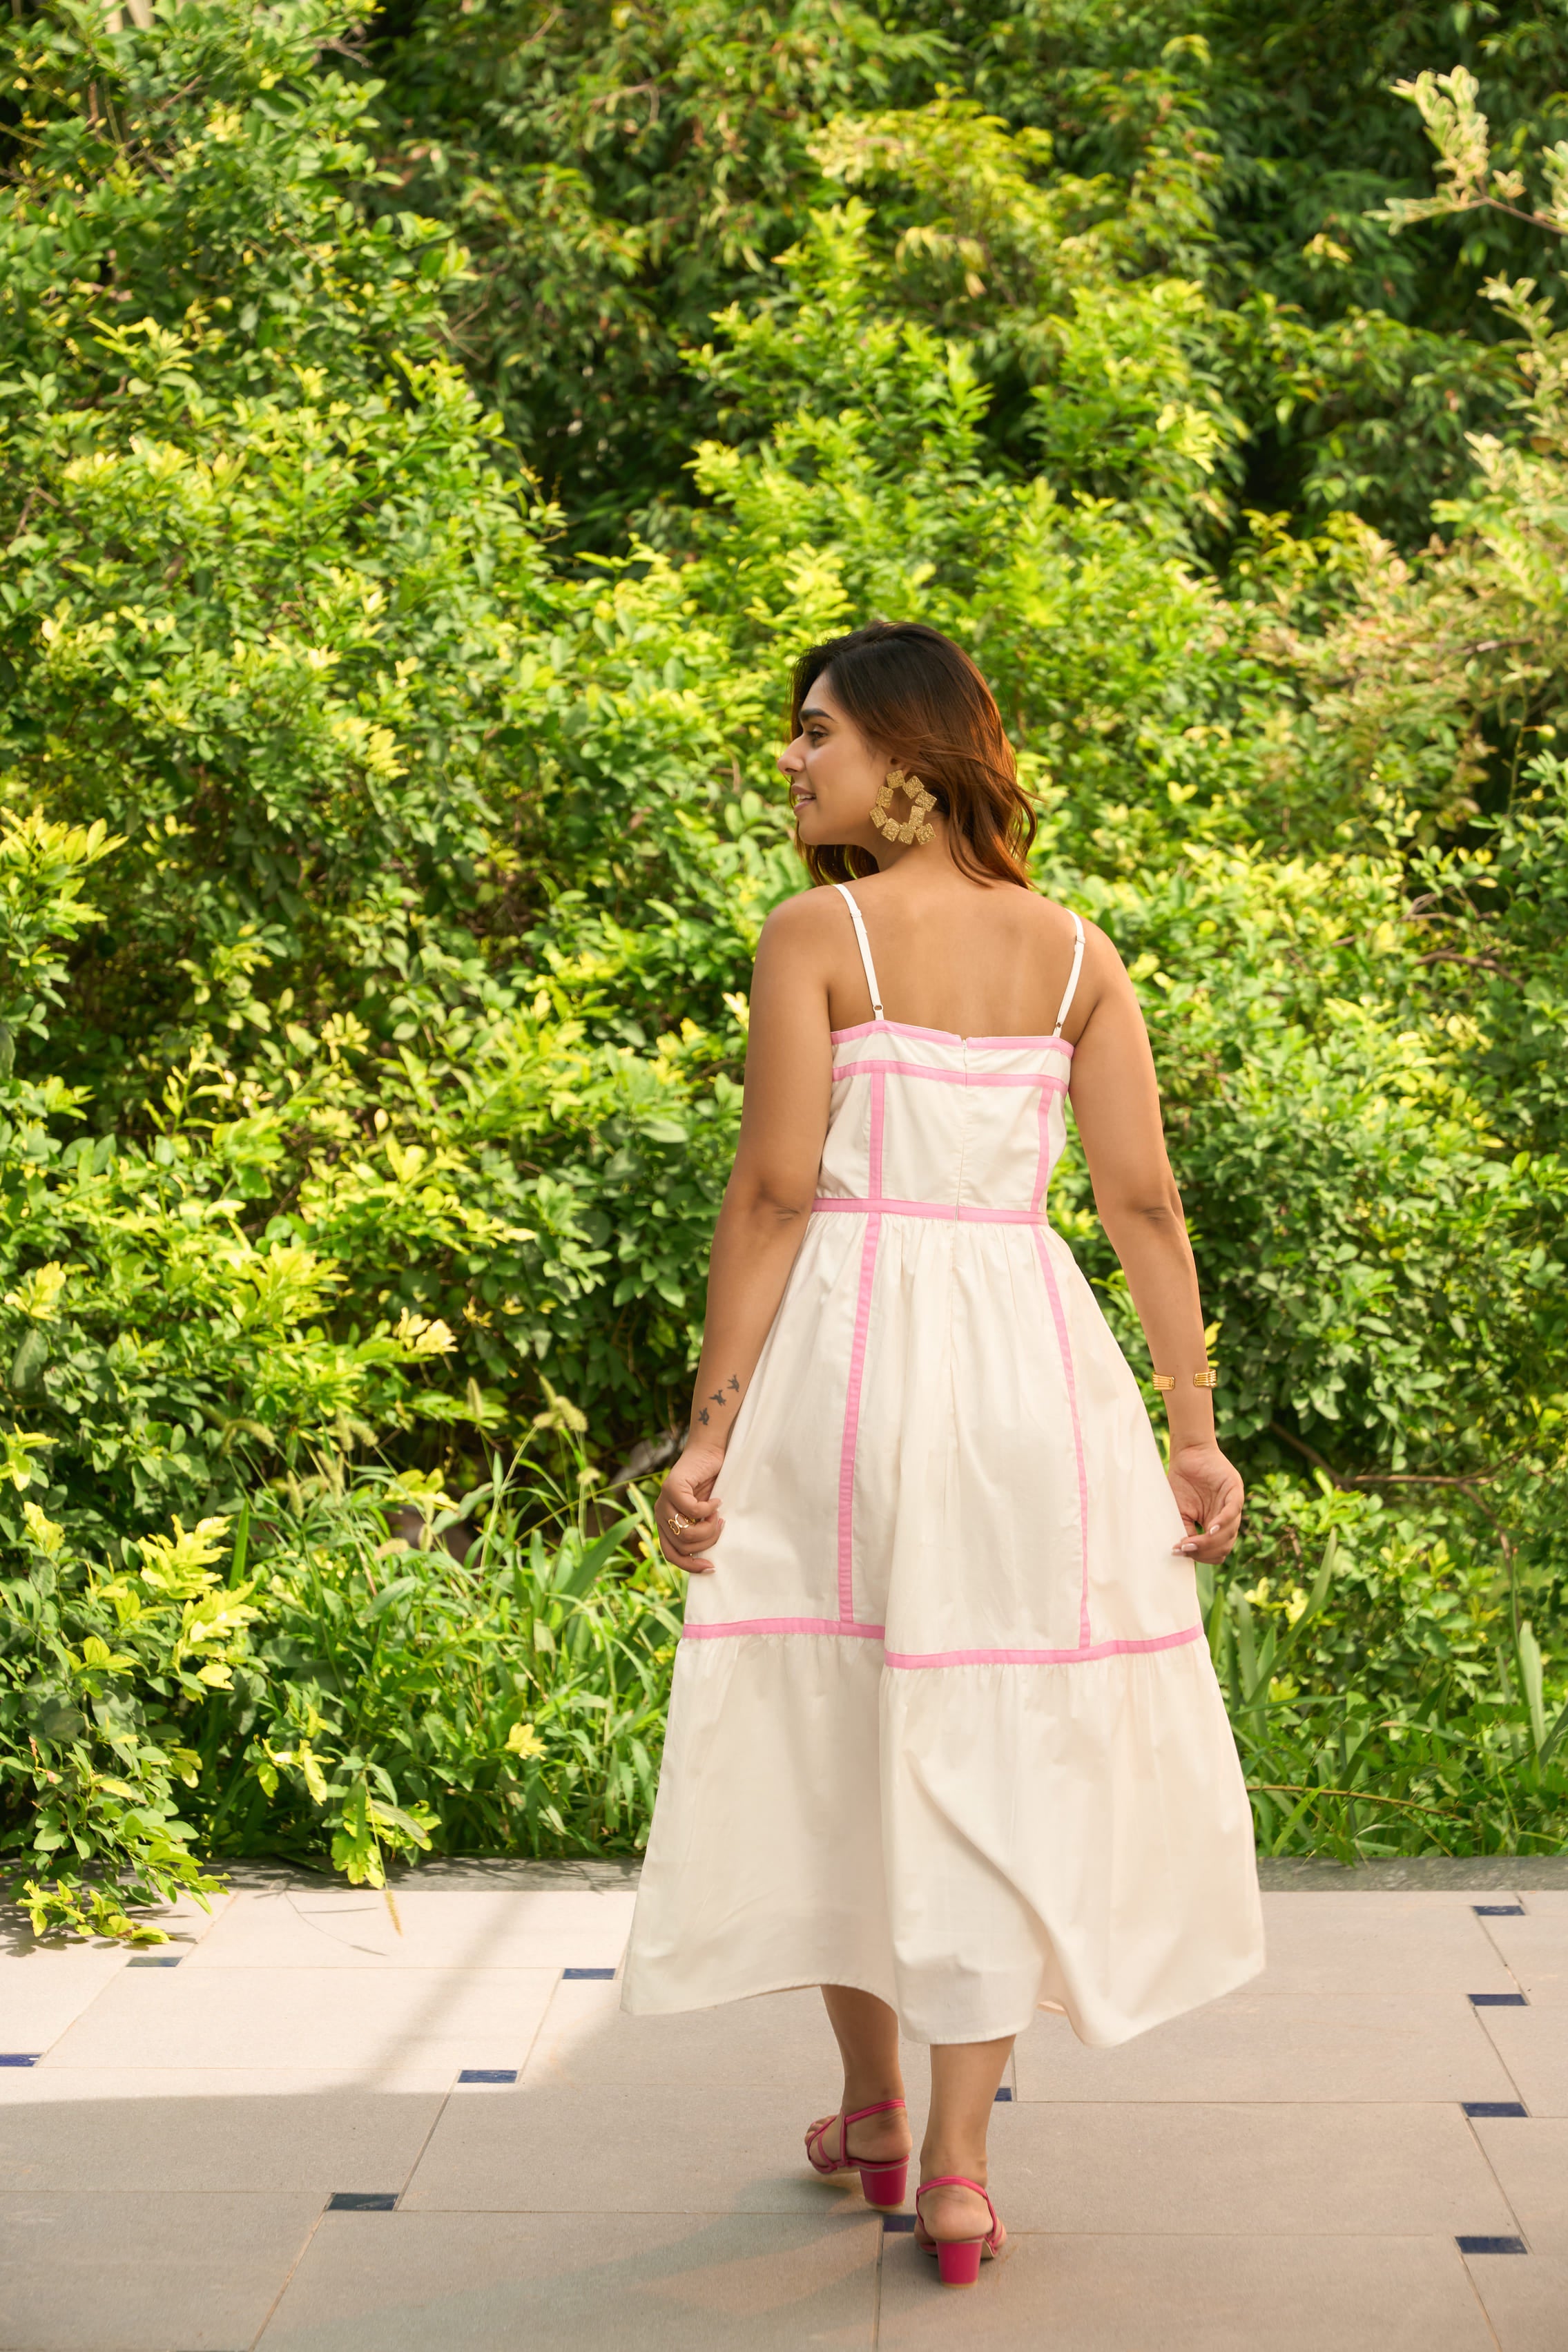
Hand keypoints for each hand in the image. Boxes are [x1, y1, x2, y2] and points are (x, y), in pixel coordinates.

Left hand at [656, 1446, 725, 1573]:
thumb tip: (708, 1560)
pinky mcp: (671, 1488)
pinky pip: (692, 1511)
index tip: (711, 1567)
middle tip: (720, 1525)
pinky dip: (709, 1509)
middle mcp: (660, 1515)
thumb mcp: (704, 1516)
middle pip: (682, 1547)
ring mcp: (663, 1501)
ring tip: (718, 1514)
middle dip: (707, 1541)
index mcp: (666, 1525)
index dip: (690, 1566)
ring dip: (709, 1527)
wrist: (707, 1454)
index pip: (672, 1555)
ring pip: (686, 1533)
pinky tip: (717, 1500)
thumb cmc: (709, 1485)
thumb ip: (699, 1532)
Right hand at [1167, 1441, 1243, 1564]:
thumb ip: (1187, 1530)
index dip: (1200, 1556)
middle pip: (1223, 1547)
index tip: (1180, 1551)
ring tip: (1189, 1542)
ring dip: (1209, 1542)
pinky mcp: (1235, 1490)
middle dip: (1203, 1552)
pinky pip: (1233, 1512)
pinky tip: (1210, 1528)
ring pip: (1229, 1534)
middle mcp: (1227, 1519)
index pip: (1217, 1551)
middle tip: (1184, 1548)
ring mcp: (1233, 1505)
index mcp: (1215, 1525)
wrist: (1188, 1454)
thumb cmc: (1182, 1481)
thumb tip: (1186, 1551)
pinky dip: (1222, 1523)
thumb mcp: (1181, 1511)